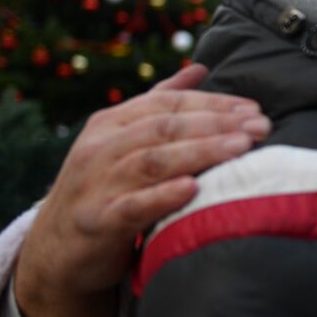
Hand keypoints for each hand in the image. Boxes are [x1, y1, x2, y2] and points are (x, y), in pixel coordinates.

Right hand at [14, 64, 269, 316]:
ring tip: (240, 148)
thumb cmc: (104, 188)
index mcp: (111, 123)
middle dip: (216, 124)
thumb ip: (161, 104)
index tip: (254, 109)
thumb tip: (200, 67)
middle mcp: (101, 148)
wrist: (57, 248)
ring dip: (201, 152)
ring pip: (153, 161)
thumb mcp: (124, 140)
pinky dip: (162, 196)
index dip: (213, 103)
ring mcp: (96, 184)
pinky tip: (192, 188)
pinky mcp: (97, 221)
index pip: (168, 104)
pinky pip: (132, 206)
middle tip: (260, 127)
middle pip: (165, 128)